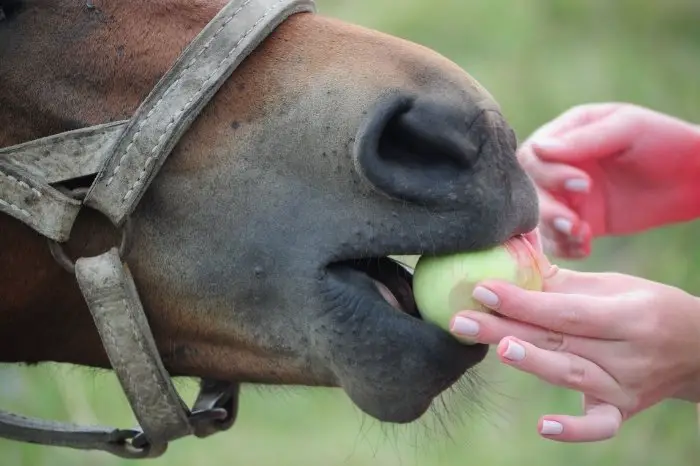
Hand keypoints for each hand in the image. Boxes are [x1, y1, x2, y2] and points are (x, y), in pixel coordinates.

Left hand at [448, 267, 699, 441]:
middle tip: (460, 320)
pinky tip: (543, 427)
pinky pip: (600, 425)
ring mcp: (626, 385)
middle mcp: (628, 352)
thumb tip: (513, 253)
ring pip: (572, 375)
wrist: (698, 349)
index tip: (481, 289)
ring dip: (533, 363)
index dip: (523, 300)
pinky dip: (575, 429)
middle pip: (559, 340)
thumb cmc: (647, 307)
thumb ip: (563, 279)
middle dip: (507, 328)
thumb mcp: (615, 286)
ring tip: (497, 349)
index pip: (565, 310)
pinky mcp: (622, 410)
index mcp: (628, 315)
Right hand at [518, 103, 699, 258]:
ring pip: (539, 217)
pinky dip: (566, 246)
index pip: (533, 156)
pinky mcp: (581, 221)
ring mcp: (567, 196)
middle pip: (530, 190)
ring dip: (554, 230)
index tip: (583, 184)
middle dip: (548, 208)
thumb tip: (538, 148)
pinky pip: (558, 238)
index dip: (548, 174)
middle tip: (573, 222)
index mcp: (564, 135)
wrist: (694, 176)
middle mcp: (559, 166)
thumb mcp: (626, 130)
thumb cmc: (664, 140)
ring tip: (581, 236)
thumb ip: (584, 140)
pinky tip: (585, 247)